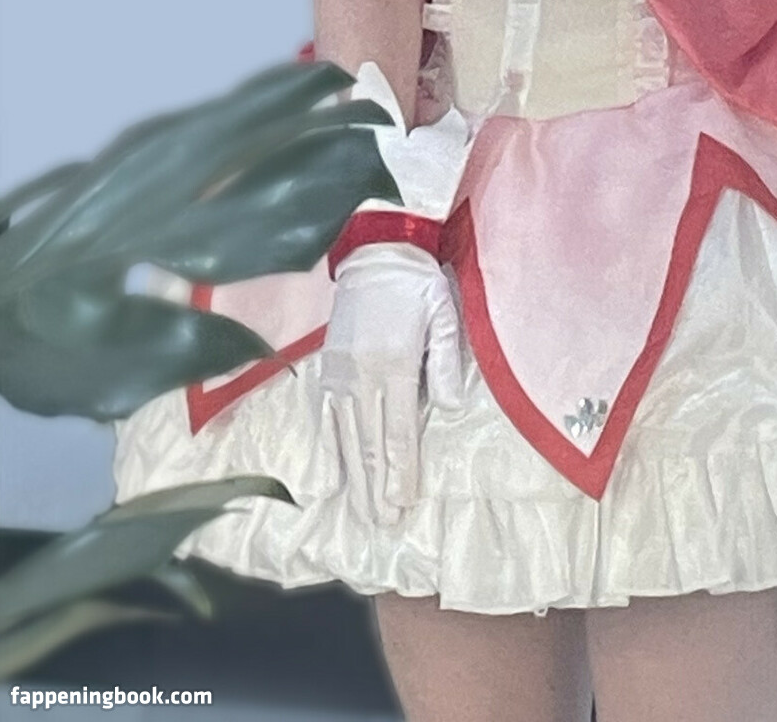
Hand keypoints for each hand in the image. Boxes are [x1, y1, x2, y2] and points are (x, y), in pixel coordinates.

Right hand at [319, 241, 462, 524]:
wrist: (374, 252)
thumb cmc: (417, 283)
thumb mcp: (443, 312)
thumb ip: (447, 361)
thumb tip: (449, 407)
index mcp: (396, 363)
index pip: (399, 430)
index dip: (401, 470)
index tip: (403, 503)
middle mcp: (363, 375)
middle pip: (371, 442)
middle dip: (378, 487)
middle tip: (384, 524)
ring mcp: (341, 373)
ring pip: (348, 436)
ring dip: (356, 478)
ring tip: (364, 512)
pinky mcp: (327, 368)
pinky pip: (327, 417)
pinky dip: (330, 449)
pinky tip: (332, 477)